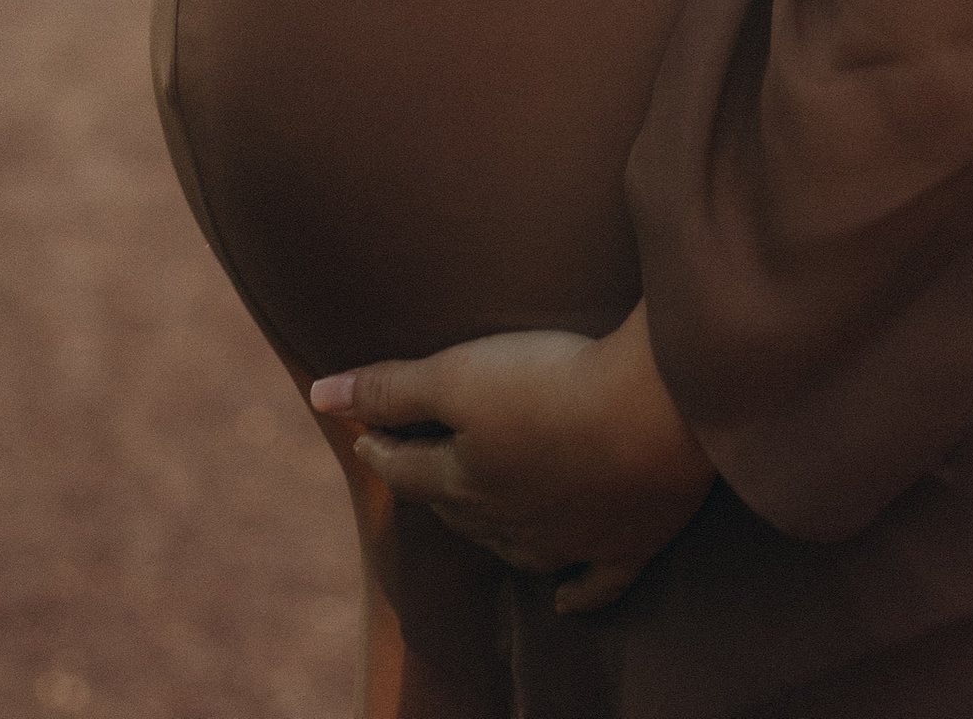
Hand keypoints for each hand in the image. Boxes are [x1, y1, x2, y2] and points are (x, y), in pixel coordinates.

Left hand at [313, 306, 714, 612]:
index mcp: (465, 482)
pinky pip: (594, 585)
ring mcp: (570, 543)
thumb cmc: (551, 384)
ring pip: (515, 547)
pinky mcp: (627, 546)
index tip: (367, 437)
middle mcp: (508, 523)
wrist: (654, 413)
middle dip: (434, 484)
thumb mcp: (459, 373)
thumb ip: (390, 388)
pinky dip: (575, 594)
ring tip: (480, 513)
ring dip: (492, 532)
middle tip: (422, 461)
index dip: (383, 447)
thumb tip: (318, 394)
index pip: (407, 469)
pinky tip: (562, 599)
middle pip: (458, 508)